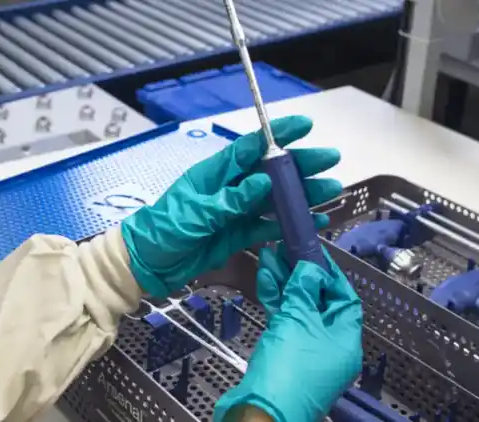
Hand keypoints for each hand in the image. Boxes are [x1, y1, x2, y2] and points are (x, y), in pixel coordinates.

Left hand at [121, 115, 341, 297]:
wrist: (145, 265)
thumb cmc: (162, 231)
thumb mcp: (195, 214)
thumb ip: (230, 200)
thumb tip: (264, 181)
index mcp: (215, 174)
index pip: (251, 148)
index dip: (278, 135)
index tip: (305, 125)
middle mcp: (229, 188)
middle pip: (271, 172)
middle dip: (301, 165)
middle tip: (331, 160)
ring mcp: (235, 212)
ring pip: (275, 199)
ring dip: (302, 195)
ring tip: (332, 191)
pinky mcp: (238, 235)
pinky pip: (269, 227)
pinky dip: (291, 224)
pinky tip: (313, 220)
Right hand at [214, 246, 362, 421]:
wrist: (260, 410)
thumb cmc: (289, 366)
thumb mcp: (299, 319)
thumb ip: (304, 288)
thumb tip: (310, 269)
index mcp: (346, 340)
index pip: (345, 298)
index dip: (329, 273)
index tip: (313, 252)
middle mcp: (330, 347)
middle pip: (319, 302)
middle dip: (301, 275)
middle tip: (286, 250)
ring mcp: (306, 353)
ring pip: (298, 310)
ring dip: (284, 284)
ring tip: (269, 256)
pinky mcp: (283, 357)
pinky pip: (284, 323)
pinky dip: (275, 302)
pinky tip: (264, 279)